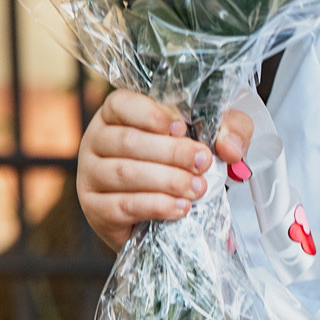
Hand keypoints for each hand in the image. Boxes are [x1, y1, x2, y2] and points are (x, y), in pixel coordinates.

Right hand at [76, 89, 253, 250]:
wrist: (160, 215)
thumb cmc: (179, 164)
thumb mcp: (208, 137)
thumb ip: (229, 130)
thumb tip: (229, 147)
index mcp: (116, 114)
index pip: (121, 103)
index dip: (151, 114)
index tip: (182, 127)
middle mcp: (95, 140)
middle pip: (128, 141)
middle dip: (171, 152)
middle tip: (203, 163)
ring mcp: (90, 175)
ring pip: (125, 174)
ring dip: (167, 181)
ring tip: (197, 188)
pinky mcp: (95, 209)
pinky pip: (124, 205)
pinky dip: (156, 206)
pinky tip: (180, 207)